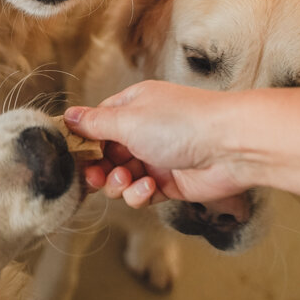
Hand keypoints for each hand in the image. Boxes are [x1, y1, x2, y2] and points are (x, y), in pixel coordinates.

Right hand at [64, 80, 254, 207]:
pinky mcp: (170, 183)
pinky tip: (148, 187)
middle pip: (106, 154)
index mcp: (133, 106)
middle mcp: (144, 130)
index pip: (97, 123)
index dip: (84, 141)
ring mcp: (157, 157)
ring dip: (118, 183)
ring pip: (121, 177)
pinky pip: (141, 194)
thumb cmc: (182, 123)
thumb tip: (68, 116)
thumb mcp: (128, 120)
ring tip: (127, 179)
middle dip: (98, 168)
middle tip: (96, 175)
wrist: (232, 147)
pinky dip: (139, 194)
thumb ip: (94, 123)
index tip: (73, 155)